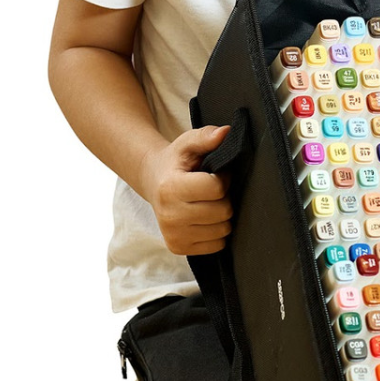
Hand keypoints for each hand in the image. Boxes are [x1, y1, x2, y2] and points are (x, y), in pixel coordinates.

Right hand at [140, 125, 233, 255]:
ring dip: (222, 216)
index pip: (216, 188)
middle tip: (212, 190)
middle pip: (222, 211)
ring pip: (223, 230)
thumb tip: (225, 132)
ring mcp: (173, 235)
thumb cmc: (175, 162)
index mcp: (171, 188)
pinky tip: (204, 219)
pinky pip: (217, 245)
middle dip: (224, 198)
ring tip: (207, 203)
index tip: (216, 174)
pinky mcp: (178, 248)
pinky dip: (216, 232)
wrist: (153, 182)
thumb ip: (206, 136)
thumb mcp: (187, 144)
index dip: (223, 178)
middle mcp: (169, 216)